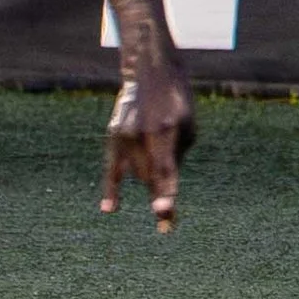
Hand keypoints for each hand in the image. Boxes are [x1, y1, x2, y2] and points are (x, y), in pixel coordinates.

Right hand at [101, 57, 194, 230]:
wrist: (150, 72)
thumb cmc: (177, 102)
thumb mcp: (188, 127)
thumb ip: (176, 156)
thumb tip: (163, 186)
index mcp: (166, 130)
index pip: (166, 169)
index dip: (166, 192)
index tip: (163, 211)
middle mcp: (142, 134)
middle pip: (151, 178)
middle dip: (160, 199)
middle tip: (167, 226)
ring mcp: (125, 136)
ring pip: (137, 175)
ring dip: (149, 182)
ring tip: (159, 160)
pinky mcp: (112, 136)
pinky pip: (110, 169)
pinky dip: (111, 189)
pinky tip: (110, 209)